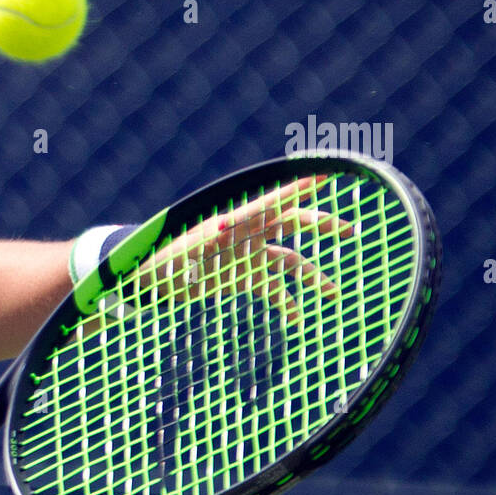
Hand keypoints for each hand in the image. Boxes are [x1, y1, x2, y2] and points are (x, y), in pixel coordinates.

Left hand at [133, 176, 352, 324]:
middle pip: (291, 225)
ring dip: (309, 276)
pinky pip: (269, 288)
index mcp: (235, 221)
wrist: (145, 278)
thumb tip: (227, 224)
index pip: (274, 200)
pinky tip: (296, 320)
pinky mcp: (238, 277)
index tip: (327, 174)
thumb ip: (207, 237)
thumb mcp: (184, 247)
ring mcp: (244, 256)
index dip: (301, 187)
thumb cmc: (160, 257)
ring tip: (331, 294)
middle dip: (321, 226)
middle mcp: (244, 234)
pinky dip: (284, 302)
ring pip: (287, 262)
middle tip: (350, 232)